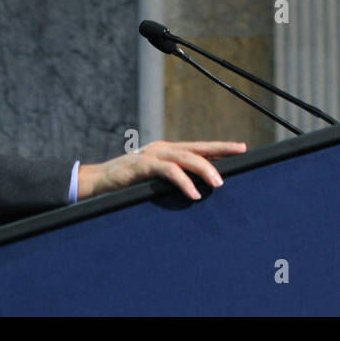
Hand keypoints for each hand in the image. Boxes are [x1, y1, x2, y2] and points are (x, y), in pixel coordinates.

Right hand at [77, 140, 246, 201]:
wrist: (97, 183)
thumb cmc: (127, 184)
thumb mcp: (155, 180)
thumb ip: (173, 180)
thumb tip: (198, 188)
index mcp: (167, 151)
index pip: (199, 147)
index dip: (220, 147)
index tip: (241, 148)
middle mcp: (162, 149)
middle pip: (197, 148)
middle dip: (220, 152)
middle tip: (240, 156)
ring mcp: (152, 155)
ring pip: (185, 157)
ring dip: (204, 169)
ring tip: (218, 184)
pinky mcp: (142, 165)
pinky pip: (168, 171)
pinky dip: (183, 182)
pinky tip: (193, 193)